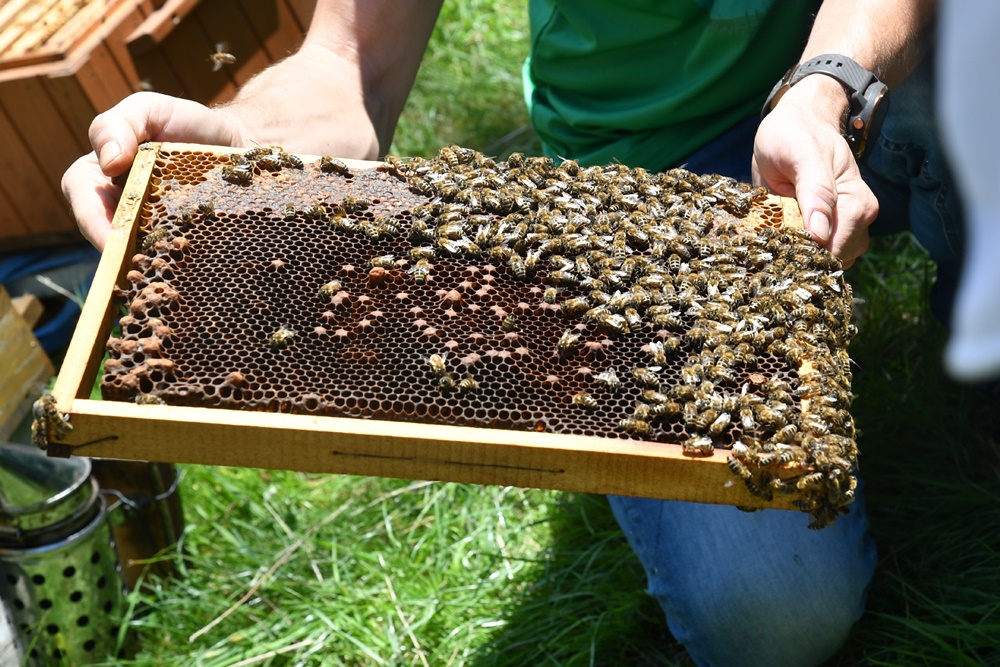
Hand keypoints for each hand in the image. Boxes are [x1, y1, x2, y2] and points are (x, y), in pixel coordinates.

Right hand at [62, 92, 245, 249]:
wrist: (235, 140)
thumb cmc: (185, 122)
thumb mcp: (147, 109)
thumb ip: (119, 125)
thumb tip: (109, 163)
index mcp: (99, 172)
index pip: (82, 196)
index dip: (92, 220)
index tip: (111, 239)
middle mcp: (119, 203)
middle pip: (106, 233)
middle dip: (119, 250)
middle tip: (139, 264)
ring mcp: (150, 225)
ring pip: (138, 250)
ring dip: (148, 259)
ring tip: (165, 268)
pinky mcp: (180, 238)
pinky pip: (171, 255)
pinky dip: (177, 260)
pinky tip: (190, 266)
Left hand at [751, 78, 878, 268]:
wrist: (796, 124)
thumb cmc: (798, 134)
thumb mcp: (803, 154)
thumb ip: (815, 191)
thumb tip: (820, 235)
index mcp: (857, 204)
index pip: (838, 247)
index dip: (808, 255)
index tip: (776, 252)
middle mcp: (853, 222)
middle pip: (830, 262)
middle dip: (799, 260)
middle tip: (766, 248)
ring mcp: (836, 231)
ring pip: (818, 264)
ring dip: (792, 259)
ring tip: (767, 243)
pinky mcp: (818, 235)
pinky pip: (806, 256)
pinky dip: (788, 253)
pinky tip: (771, 242)